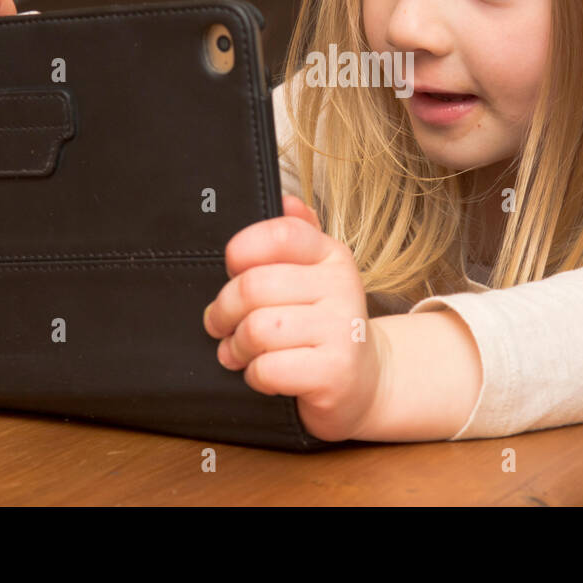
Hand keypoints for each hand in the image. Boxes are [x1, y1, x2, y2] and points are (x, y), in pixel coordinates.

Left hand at [203, 193, 385, 441]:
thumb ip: (297, 237)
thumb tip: (286, 201)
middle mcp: (342, 286)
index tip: (232, 270)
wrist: (363, 382)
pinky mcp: (335, 372)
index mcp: (332, 255)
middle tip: (220, 324)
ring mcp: (342, 330)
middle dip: (224, 310)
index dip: (242, 251)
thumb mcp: (314, 275)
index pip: (280, 233)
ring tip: (240, 351)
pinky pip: (268, 368)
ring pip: (257, 329)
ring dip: (237, 346)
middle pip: (254, 286)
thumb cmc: (323, 326)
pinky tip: (264, 374)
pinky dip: (254, 375)